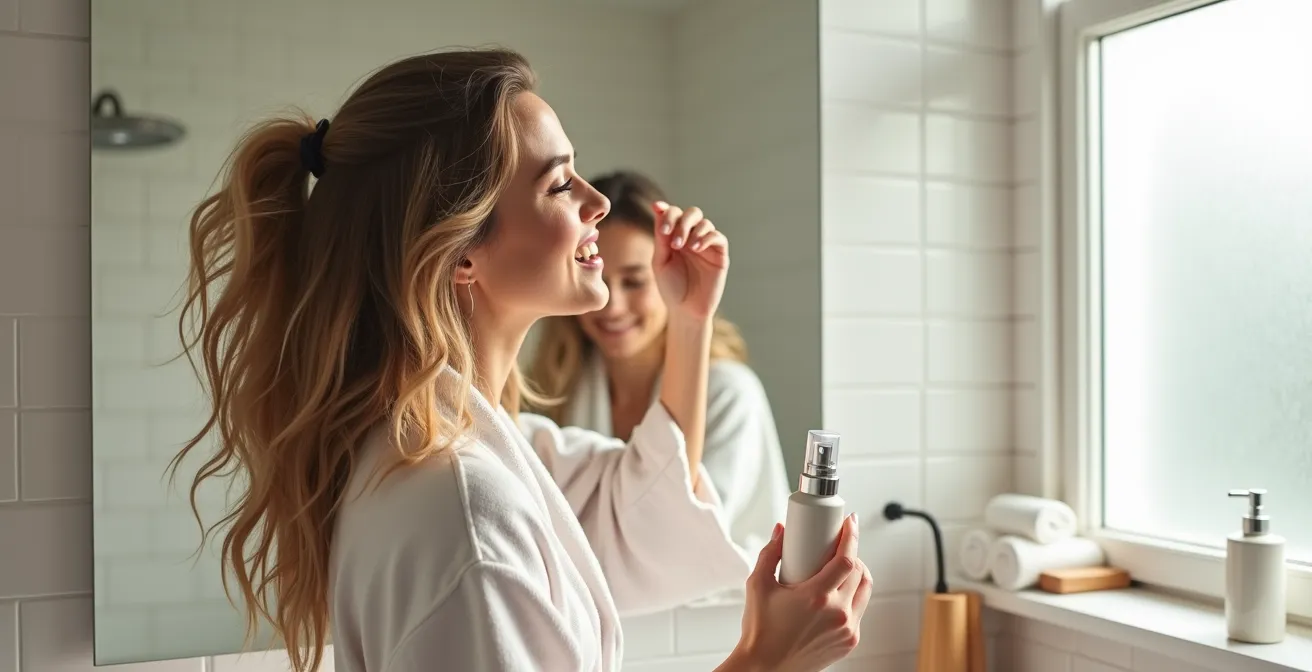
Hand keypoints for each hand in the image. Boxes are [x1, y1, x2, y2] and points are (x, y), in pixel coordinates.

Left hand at [651, 201, 728, 320]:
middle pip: (692, 213)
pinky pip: (718, 237)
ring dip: (693, 230)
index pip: (674, 215)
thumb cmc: (671, 288)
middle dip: (681, 221)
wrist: (686, 311)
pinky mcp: (720, 255)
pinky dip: (706, 237)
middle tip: (673, 240)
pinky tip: (696, 247)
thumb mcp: (660, 261)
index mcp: (675, 237)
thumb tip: (658, 207)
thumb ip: (661, 236)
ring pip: (705, 223)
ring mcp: (707, 246)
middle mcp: (692, 238)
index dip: (666, 211)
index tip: (657, 210)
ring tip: (685, 246)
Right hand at [727, 515, 872, 671]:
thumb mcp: (757, 585)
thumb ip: (770, 553)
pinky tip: (839, 592)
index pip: (846, 559)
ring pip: (865, 590)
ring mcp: (846, 630)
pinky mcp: (849, 642)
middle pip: (860, 571)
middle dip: (853, 552)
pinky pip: (859, 611)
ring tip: (842, 566)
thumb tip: (781, 531)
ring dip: (858, 573)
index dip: (852, 536)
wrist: (765, 668)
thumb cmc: (759, 630)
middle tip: (840, 544)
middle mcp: (837, 614)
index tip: (851, 522)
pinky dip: (853, 596)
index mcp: (816, 597)